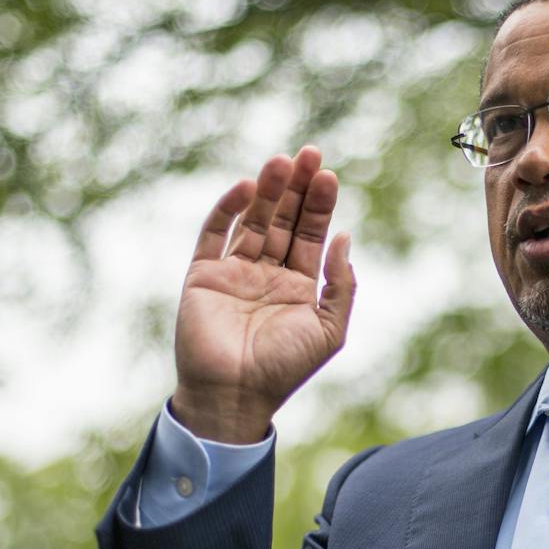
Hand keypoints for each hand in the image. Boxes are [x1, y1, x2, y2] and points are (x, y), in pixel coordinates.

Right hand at [171, 146, 354, 442]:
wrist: (234, 395)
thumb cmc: (285, 368)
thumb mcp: (329, 329)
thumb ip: (341, 285)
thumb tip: (345, 238)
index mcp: (299, 288)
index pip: (312, 235)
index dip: (320, 205)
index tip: (329, 174)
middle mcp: (267, 275)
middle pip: (285, 220)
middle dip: (297, 188)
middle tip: (310, 153)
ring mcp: (234, 273)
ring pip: (254, 221)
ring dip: (268, 190)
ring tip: (283, 160)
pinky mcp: (204, 275)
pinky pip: (216, 234)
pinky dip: (229, 209)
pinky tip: (248, 188)